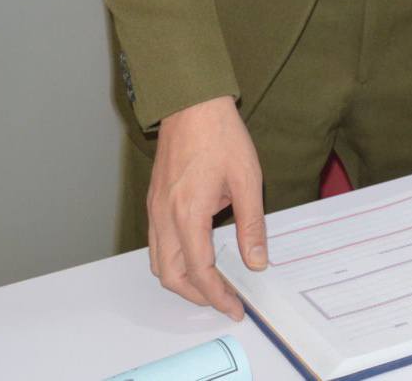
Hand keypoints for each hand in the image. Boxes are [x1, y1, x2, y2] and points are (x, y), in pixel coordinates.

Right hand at [147, 96, 265, 319]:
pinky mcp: (154, 202)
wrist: (192, 104)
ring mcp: (154, 210)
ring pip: (159, 263)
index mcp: (187, 214)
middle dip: (197, 295)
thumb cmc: (221, 136)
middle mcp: (163, 217)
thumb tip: (256, 261)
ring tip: (213, 284)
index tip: (235, 306)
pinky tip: (198, 255)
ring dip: (183, 280)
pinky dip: (175, 260)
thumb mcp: (247, 179)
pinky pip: (158, 244)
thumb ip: (251, 224)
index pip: (199, 271)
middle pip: (171, 276)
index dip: (218, 295)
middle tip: (224, 300)